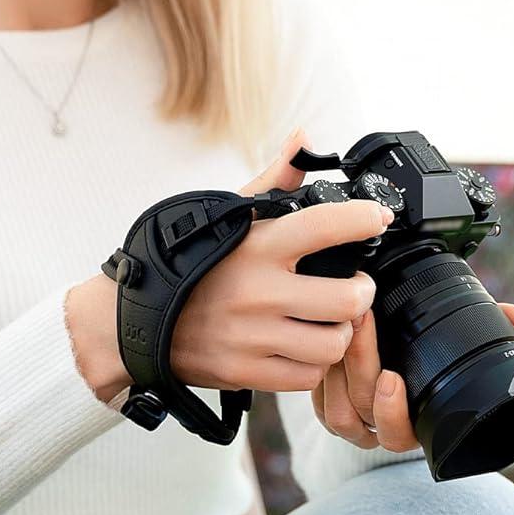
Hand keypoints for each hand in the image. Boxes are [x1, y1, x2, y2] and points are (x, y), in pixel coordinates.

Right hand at [165, 127, 384, 394]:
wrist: (135, 322)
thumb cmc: (189, 266)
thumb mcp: (225, 218)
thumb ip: (272, 181)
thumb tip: (302, 139)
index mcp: (257, 247)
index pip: (325, 226)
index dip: (362, 219)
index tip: (377, 217)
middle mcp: (258, 291)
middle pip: (348, 299)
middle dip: (362, 292)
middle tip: (355, 287)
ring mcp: (252, 336)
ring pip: (334, 343)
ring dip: (340, 332)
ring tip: (329, 321)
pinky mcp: (245, 371)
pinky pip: (307, 375)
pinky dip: (314, 363)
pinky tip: (304, 346)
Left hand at [313, 300, 513, 451]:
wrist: (392, 363)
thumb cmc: (431, 356)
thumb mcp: (460, 341)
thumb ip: (494, 327)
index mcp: (415, 426)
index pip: (400, 435)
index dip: (394, 412)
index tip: (393, 377)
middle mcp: (380, 430)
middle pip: (362, 409)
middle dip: (362, 361)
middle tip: (363, 317)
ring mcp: (350, 421)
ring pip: (335, 405)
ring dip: (337, 361)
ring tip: (344, 317)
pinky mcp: (324, 406)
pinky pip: (315, 397)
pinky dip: (318, 368)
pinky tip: (324, 332)